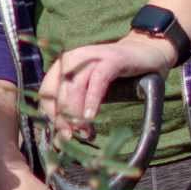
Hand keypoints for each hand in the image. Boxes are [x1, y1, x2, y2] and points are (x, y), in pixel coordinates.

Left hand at [38, 30, 176, 135]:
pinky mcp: (111, 59)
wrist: (144, 54)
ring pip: (75, 86)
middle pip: (58, 91)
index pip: (47, 91)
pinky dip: (93, 100)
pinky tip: (92, 116)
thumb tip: (66, 132)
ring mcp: (92, 56)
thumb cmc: (115, 77)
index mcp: (64, 64)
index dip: (51, 114)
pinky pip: (97, 80)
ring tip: (85, 130)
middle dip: (64, 117)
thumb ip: (76, 105)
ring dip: (77, 112)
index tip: (62, 133)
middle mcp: (74, 58)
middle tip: (75, 135)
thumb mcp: (89, 90)